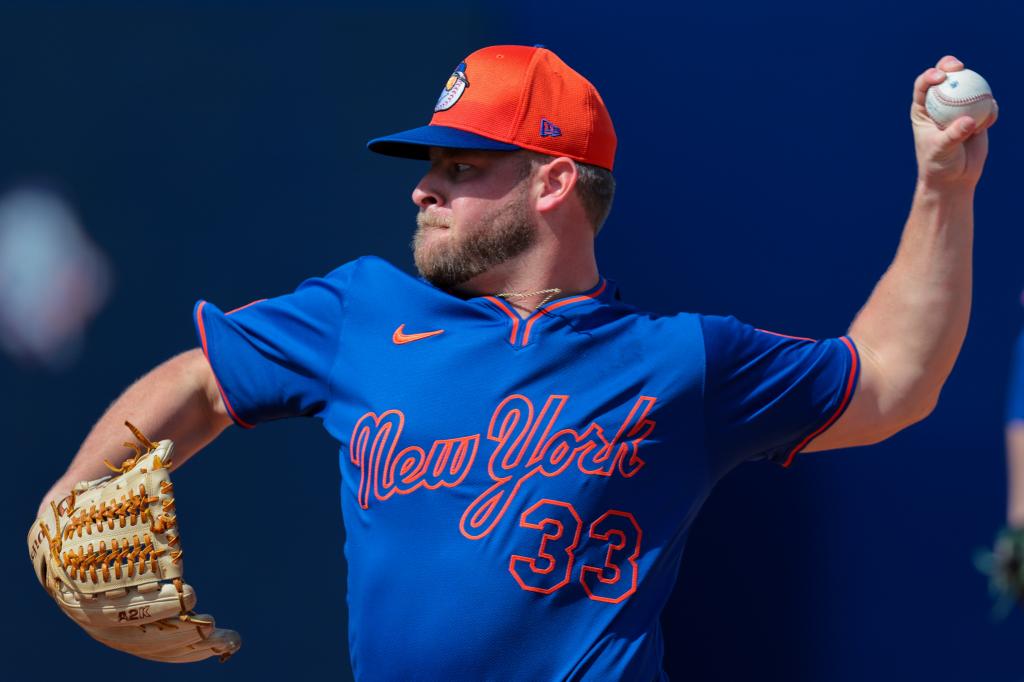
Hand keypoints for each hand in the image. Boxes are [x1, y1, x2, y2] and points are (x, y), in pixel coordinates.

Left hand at [911, 55, 997, 188]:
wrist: (954, 178)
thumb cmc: (939, 165)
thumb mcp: (941, 151)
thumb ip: (954, 135)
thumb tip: (970, 120)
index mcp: (923, 109)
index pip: (923, 87)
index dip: (930, 75)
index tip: (941, 76)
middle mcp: (940, 105)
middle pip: (945, 78)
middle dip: (950, 65)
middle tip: (959, 66)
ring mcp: (959, 109)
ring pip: (968, 88)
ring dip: (976, 86)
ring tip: (983, 94)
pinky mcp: (977, 116)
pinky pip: (987, 106)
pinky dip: (990, 110)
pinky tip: (989, 120)